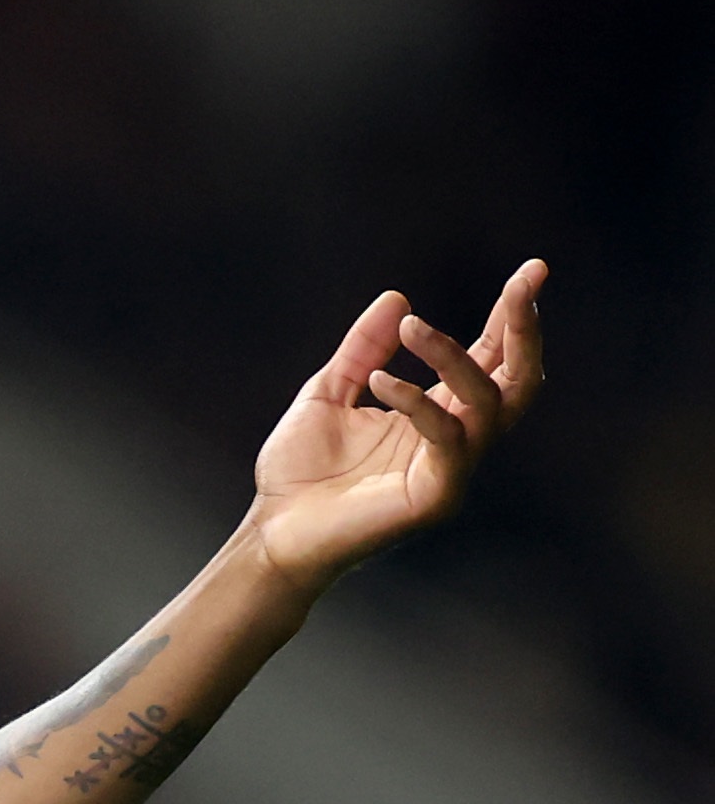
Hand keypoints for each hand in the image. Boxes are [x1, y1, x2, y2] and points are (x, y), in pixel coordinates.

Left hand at [247, 260, 546, 588]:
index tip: (532, 271)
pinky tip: (380, 383)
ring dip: (452, 356)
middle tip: (523, 283)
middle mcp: (456, 440)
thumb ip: (362, 350)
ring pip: (487, 402)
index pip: (493, 359)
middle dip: (524, 329)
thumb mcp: (327, 393)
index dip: (514, 317)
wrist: (272, 532)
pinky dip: (418, 402)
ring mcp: (451, 470)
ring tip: (411, 328)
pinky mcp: (436, 497)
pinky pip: (447, 438)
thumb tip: (398, 300)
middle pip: (519, 381)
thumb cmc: (299, 473)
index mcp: (439, 413)